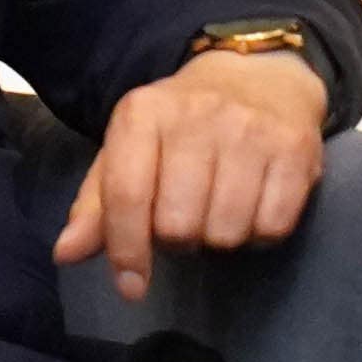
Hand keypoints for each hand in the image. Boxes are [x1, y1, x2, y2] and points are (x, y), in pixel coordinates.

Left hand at [52, 47, 328, 305]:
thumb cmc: (181, 127)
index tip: (131, 286)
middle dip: (178, 240)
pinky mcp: (295, 147)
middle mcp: (196, 115)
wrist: (257, 76)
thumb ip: (98, 206)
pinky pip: (272, 226)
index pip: (127, 196)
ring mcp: (250, 129)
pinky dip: (260, 233)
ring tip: (218, 211)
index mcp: (143, 113)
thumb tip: (66, 254)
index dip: (127, 251)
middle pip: (178, 225)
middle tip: (186, 220)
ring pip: (226, 232)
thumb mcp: (130, 151)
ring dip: (220, 238)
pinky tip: (253, 207)